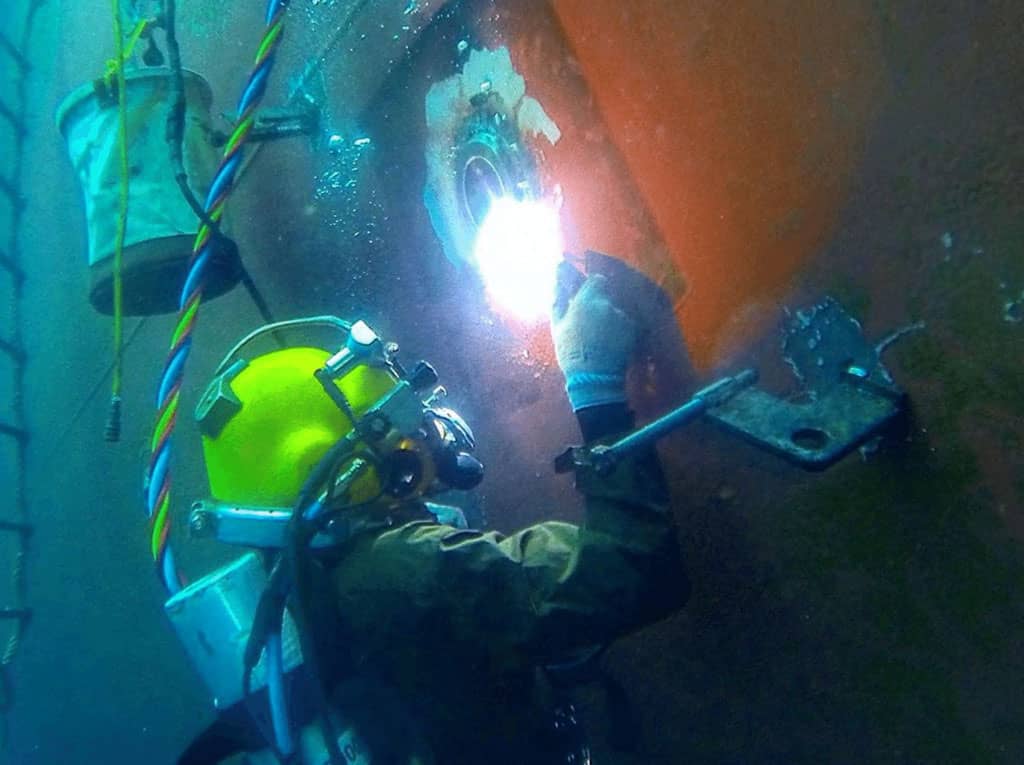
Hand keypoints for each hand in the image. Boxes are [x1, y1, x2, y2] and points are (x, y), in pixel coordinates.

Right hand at [551, 264, 636, 410]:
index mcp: (587, 299)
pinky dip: (622, 330)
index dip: (593, 290)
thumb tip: (559, 267)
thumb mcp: (558, 323)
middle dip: (602, 306)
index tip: (587, 302)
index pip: (597, 280)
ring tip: (602, 339)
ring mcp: (623, 316)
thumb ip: (559, 293)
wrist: (593, 377)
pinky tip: (612, 344)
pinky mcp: (634, 329)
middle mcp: (608, 304)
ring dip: (612, 318)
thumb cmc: (571, 350)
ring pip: (618, 309)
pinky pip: (628, 322)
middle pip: (609, 295)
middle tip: (593, 326)